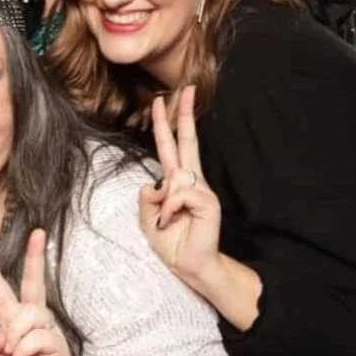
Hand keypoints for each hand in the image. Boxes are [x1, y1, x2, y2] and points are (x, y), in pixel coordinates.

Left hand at [0, 229, 74, 355]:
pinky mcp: (56, 341)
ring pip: (27, 314)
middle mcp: (29, 319)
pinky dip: (23, 350)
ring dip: (14, 336)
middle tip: (39, 234)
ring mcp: (45, 328)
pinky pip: (36, 336)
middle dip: (35, 257)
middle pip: (32, 283)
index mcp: (11, 320)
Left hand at [138, 87, 222, 286]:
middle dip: (184, 115)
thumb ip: (147, 197)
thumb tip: (155, 183)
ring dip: (164, 202)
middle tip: (185, 89)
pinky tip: (173, 222)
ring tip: (168, 221)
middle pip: (186, 142)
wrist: (190, 266)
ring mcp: (202, 190)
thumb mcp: (148, 217)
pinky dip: (171, 209)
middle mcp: (191, 181)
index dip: (166, 123)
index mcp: (176, 182)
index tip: (161, 100)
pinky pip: (180, 194)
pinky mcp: (208, 202)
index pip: (172, 146)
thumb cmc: (171, 242)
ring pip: (175, 176)